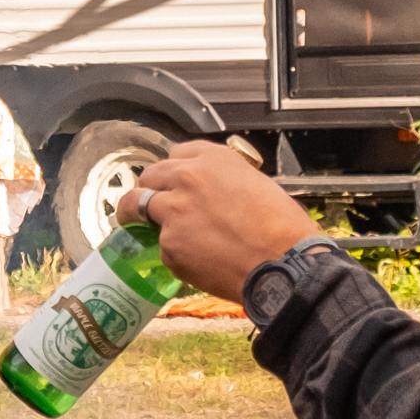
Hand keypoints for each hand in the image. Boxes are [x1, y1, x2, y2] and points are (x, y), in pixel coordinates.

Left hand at [120, 143, 318, 301]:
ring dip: (137, 215)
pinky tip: (193, 261)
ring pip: (137, 206)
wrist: (284, 263)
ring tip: (136, 225)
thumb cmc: (282, 228)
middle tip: (150, 204)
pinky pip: (162, 246)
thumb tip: (213, 194)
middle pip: (149, 176)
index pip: (176, 154)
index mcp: (213, 158)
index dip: (173, 171)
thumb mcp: (257, 185)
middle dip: (149, 189)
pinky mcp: (168, 244)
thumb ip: (225, 182)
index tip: (171, 182)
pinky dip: (172, 254)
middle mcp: (187, 177)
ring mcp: (173, 211)